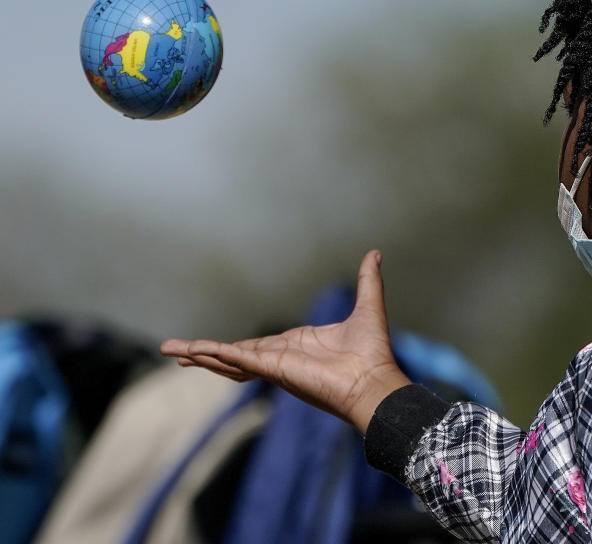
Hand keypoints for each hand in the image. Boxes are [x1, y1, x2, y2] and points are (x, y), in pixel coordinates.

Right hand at [160, 250, 410, 433]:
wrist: (374, 381)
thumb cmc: (373, 353)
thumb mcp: (367, 306)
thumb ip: (367, 280)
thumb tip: (375, 253)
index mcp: (297, 346)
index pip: (257, 346)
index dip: (233, 347)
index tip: (212, 347)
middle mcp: (282, 358)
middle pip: (234, 355)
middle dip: (205, 353)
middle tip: (176, 351)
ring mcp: (275, 365)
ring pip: (229, 359)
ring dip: (201, 354)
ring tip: (171, 351)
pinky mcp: (274, 369)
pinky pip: (238, 360)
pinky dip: (216, 355)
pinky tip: (193, 350)